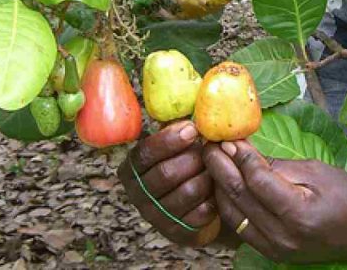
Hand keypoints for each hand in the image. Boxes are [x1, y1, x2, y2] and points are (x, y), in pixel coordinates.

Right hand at [117, 121, 219, 246]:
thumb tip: (192, 114)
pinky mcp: (177, 232)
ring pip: (187, 191)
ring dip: (206, 176)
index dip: (168, 140)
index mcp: (131, 170)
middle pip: (166, 173)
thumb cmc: (186, 166)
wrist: (198, 206)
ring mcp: (156, 217)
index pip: (144, 153)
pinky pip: (201, 212)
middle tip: (208, 150)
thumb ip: (177, 131)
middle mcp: (138, 195)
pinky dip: (213, 198)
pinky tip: (215, 189)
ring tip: (214, 168)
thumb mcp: (176, 147)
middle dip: (193, 158)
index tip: (192, 129)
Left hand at [203, 140, 346, 262]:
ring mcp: (275, 248)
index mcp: (299, 213)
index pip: (257, 180)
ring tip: (213, 161)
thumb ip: (277, 165)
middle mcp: (283, 236)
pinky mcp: (271, 253)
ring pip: (232, 213)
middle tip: (209, 145)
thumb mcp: (315, 171)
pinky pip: (239, 226)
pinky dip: (228, 204)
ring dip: (219, 185)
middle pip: (239, 196)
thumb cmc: (344, 195)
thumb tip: (241, 150)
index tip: (227, 137)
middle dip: (220, 167)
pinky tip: (223, 185)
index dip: (240, 156)